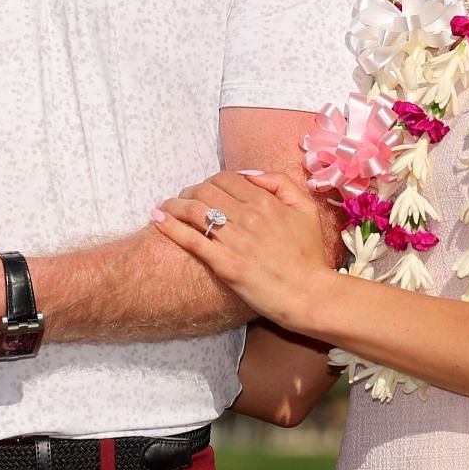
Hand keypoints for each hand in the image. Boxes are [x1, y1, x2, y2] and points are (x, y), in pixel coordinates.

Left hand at [153, 171, 330, 331]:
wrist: (309, 295)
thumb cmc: (310, 255)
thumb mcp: (305, 209)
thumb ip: (280, 184)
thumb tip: (249, 174)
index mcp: (265, 202)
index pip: (226, 179)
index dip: (211, 181)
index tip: (205, 189)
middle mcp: (247, 217)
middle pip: (205, 191)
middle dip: (189, 191)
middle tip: (182, 199)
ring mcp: (234, 241)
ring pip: (194, 211)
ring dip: (174, 205)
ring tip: (164, 207)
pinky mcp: (224, 264)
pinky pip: (191, 240)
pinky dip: (170, 226)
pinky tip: (158, 220)